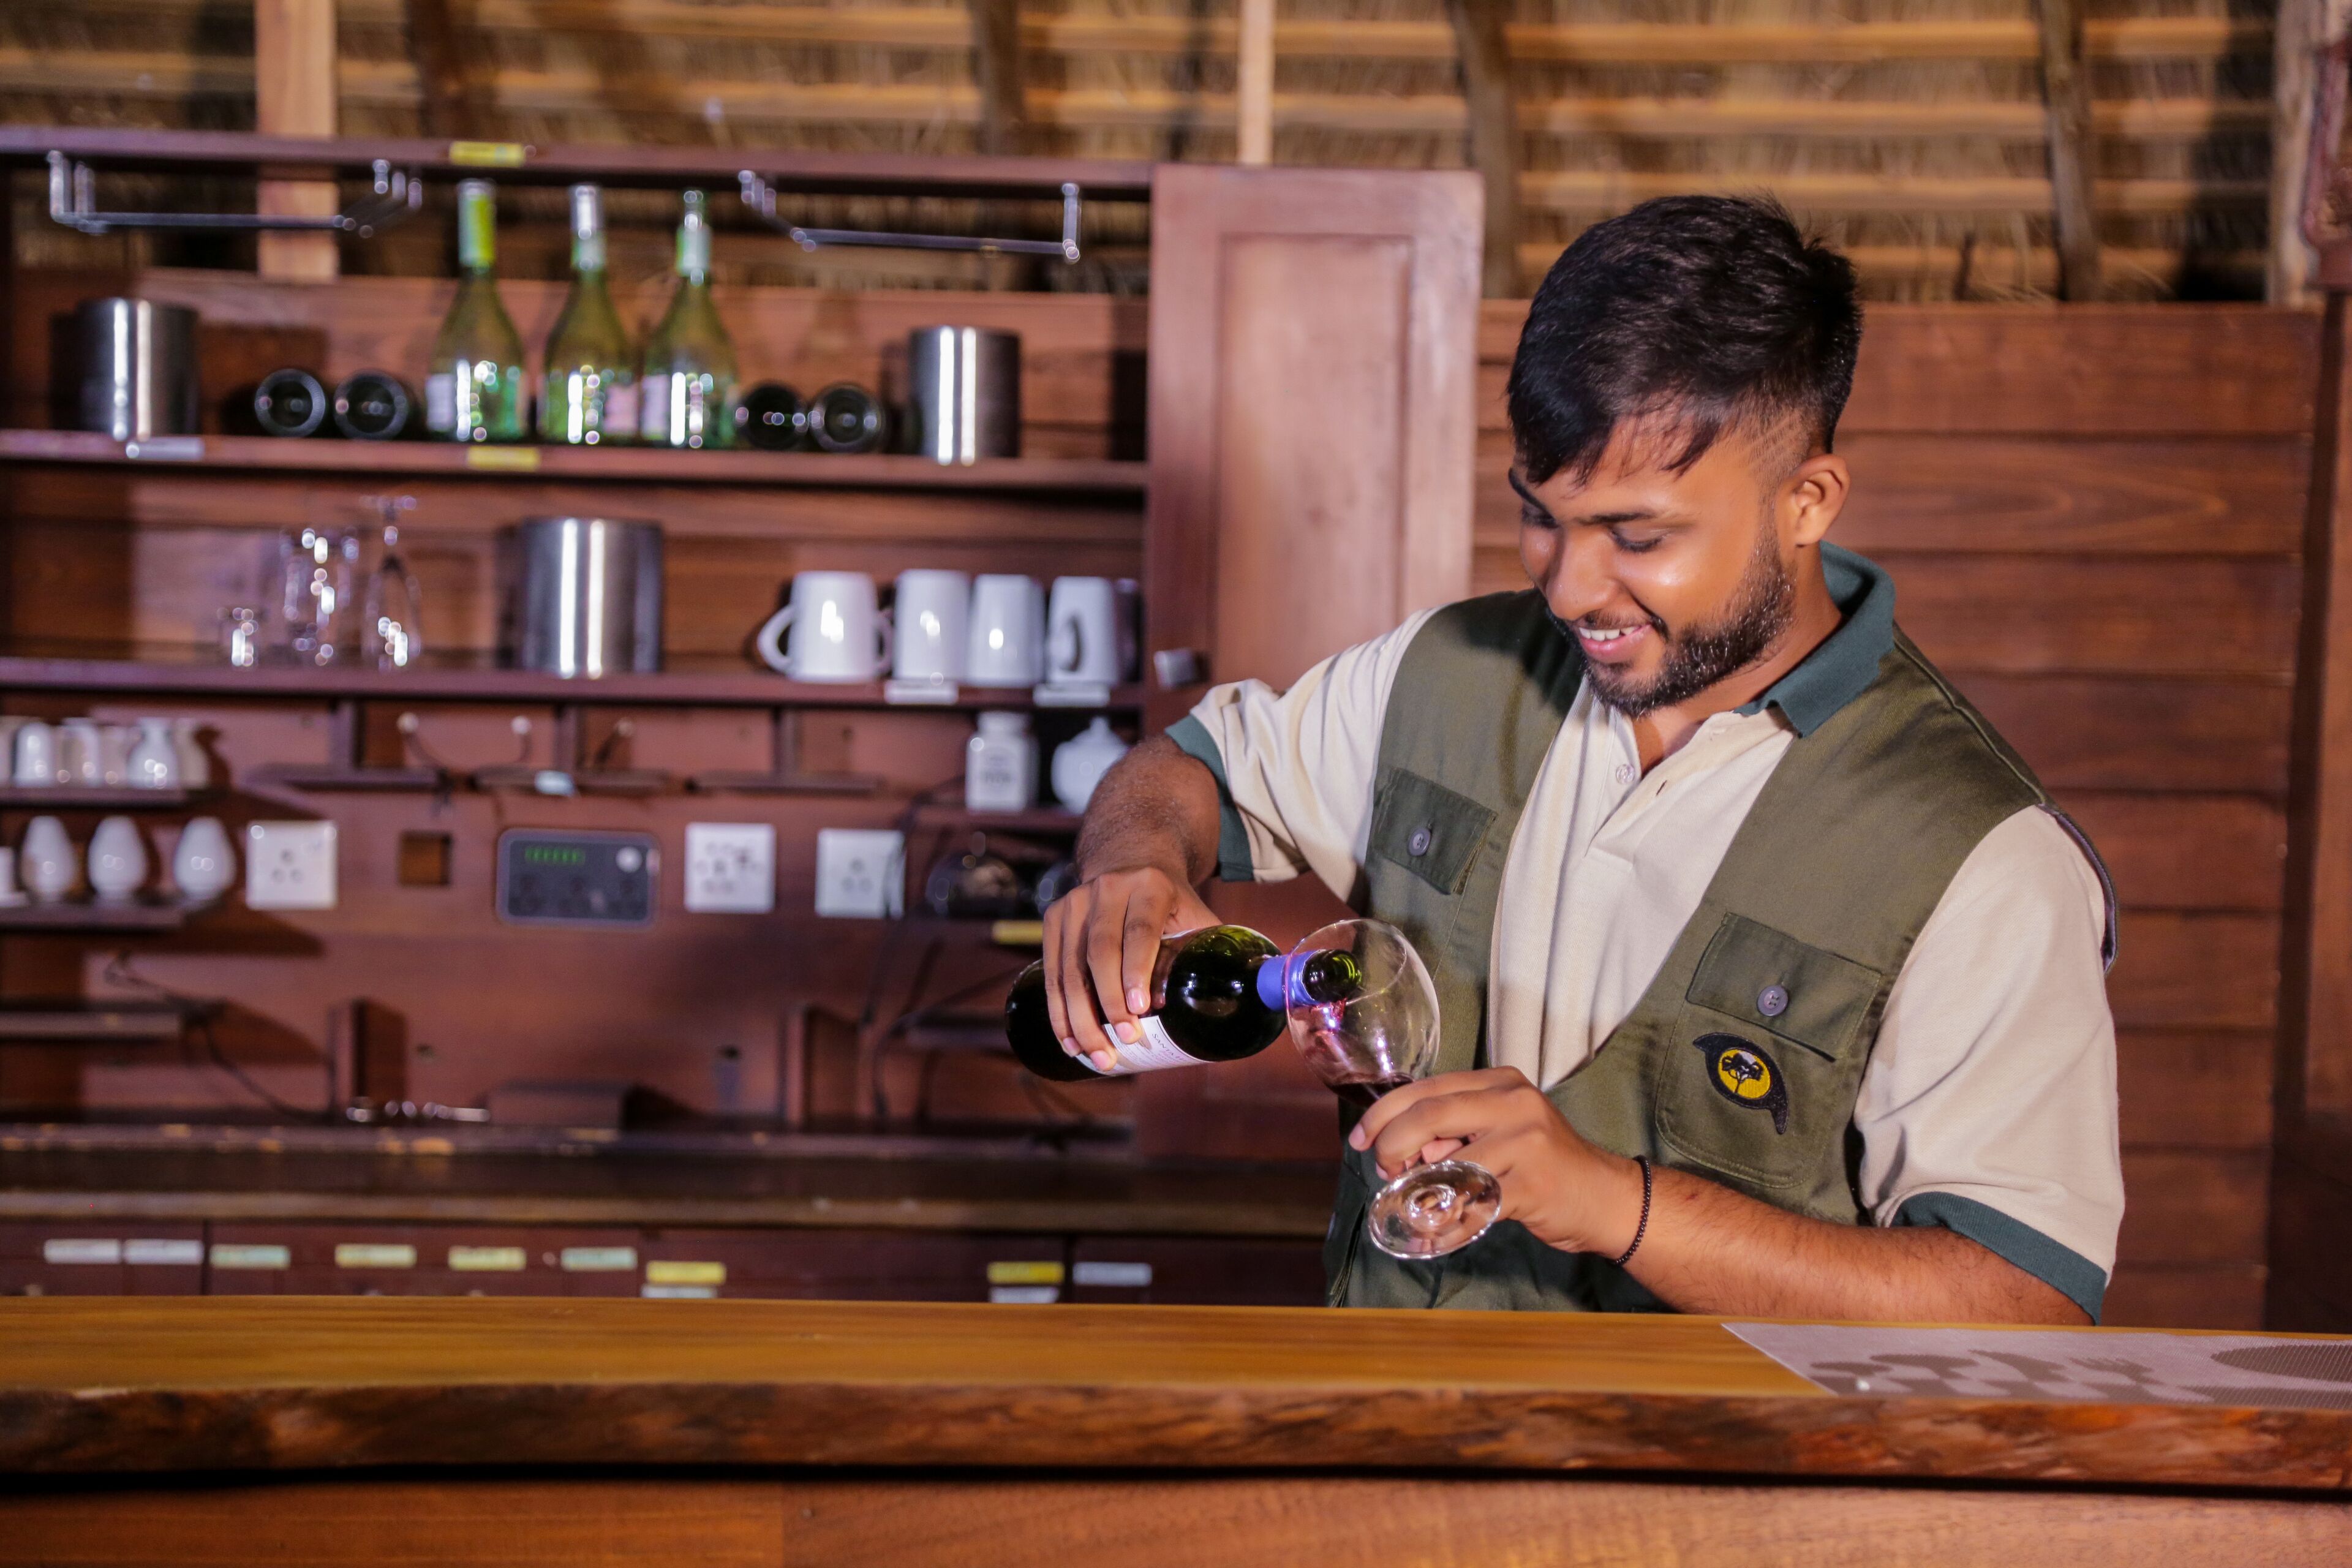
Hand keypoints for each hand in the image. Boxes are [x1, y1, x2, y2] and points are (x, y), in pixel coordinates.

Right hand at [1039, 864, 1218, 1070]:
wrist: (1130, 862)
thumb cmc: (1172, 905)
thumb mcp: (1197, 914)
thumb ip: (1217, 949)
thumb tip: (1258, 993)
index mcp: (1149, 886)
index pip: (1140, 930)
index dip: (1137, 970)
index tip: (1142, 1010)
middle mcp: (1106, 889)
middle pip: (1100, 951)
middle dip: (1109, 1002)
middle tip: (1125, 1041)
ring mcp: (1074, 902)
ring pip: (1069, 967)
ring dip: (1080, 1017)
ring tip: (1098, 1055)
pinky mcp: (1054, 919)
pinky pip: (1051, 972)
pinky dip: (1059, 1010)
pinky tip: (1070, 1040)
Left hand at [1346, 1067, 1645, 1256]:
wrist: (1605, 1197)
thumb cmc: (1543, 1164)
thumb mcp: (1501, 1129)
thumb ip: (1455, 1129)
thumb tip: (1400, 1146)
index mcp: (1500, 1083)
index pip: (1426, 1089)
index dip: (1383, 1114)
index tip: (1362, 1139)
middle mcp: (1513, 1103)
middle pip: (1427, 1116)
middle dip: (1391, 1145)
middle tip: (1385, 1169)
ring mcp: (1526, 1143)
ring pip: (1446, 1164)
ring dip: (1418, 1189)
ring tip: (1416, 1201)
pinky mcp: (1532, 1185)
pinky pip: (1471, 1205)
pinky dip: (1445, 1223)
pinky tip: (1436, 1232)